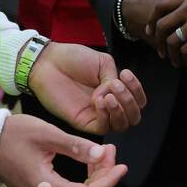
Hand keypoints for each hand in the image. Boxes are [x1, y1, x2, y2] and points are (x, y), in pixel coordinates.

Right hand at [0, 113, 126, 186]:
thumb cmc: (13, 135)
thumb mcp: (48, 134)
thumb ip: (77, 146)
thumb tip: (103, 154)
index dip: (109, 180)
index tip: (122, 164)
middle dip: (104, 177)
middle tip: (110, 150)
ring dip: (96, 178)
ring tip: (103, 152)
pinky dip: (84, 180)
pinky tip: (89, 160)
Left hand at [27, 41, 146, 134]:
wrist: (49, 62)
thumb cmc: (73, 59)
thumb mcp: (102, 63)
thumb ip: (113, 79)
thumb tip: (111, 96)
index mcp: (114, 90)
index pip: (137, 100)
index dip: (137, 90)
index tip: (126, 74)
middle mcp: (109, 105)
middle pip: (133, 116)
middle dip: (130, 101)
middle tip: (116, 85)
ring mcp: (97, 115)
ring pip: (122, 125)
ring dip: (120, 109)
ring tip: (108, 93)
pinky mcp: (84, 123)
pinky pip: (103, 127)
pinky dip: (106, 115)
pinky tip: (99, 100)